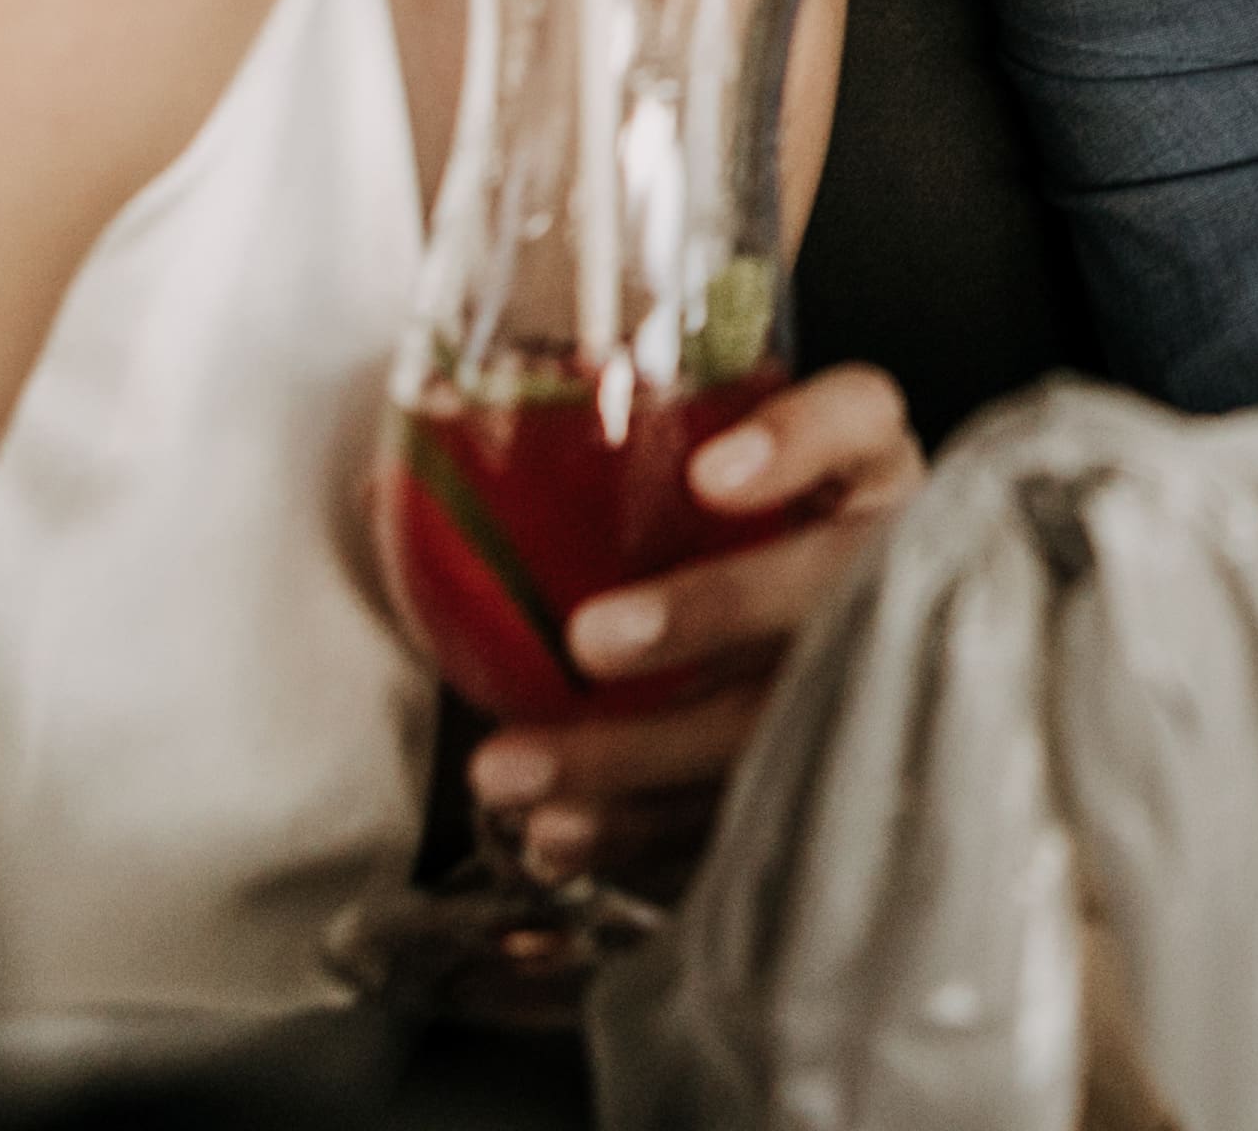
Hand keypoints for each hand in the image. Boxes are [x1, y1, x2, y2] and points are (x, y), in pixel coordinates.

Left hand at [468, 364, 920, 881]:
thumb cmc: (710, 554)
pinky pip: (740, 814)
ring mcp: (865, 679)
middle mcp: (878, 565)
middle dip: (714, 611)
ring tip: (509, 768)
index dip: (798, 441)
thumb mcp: (670, 491)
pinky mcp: (822, 780)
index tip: (709, 472)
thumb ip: (563, 474)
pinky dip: (641, 832)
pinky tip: (557, 838)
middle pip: (828, 580)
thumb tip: (379, 486)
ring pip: (776, 717)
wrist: (793, 663)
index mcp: (852, 470)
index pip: (859, 420)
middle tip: (589, 640)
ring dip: (641, 752)